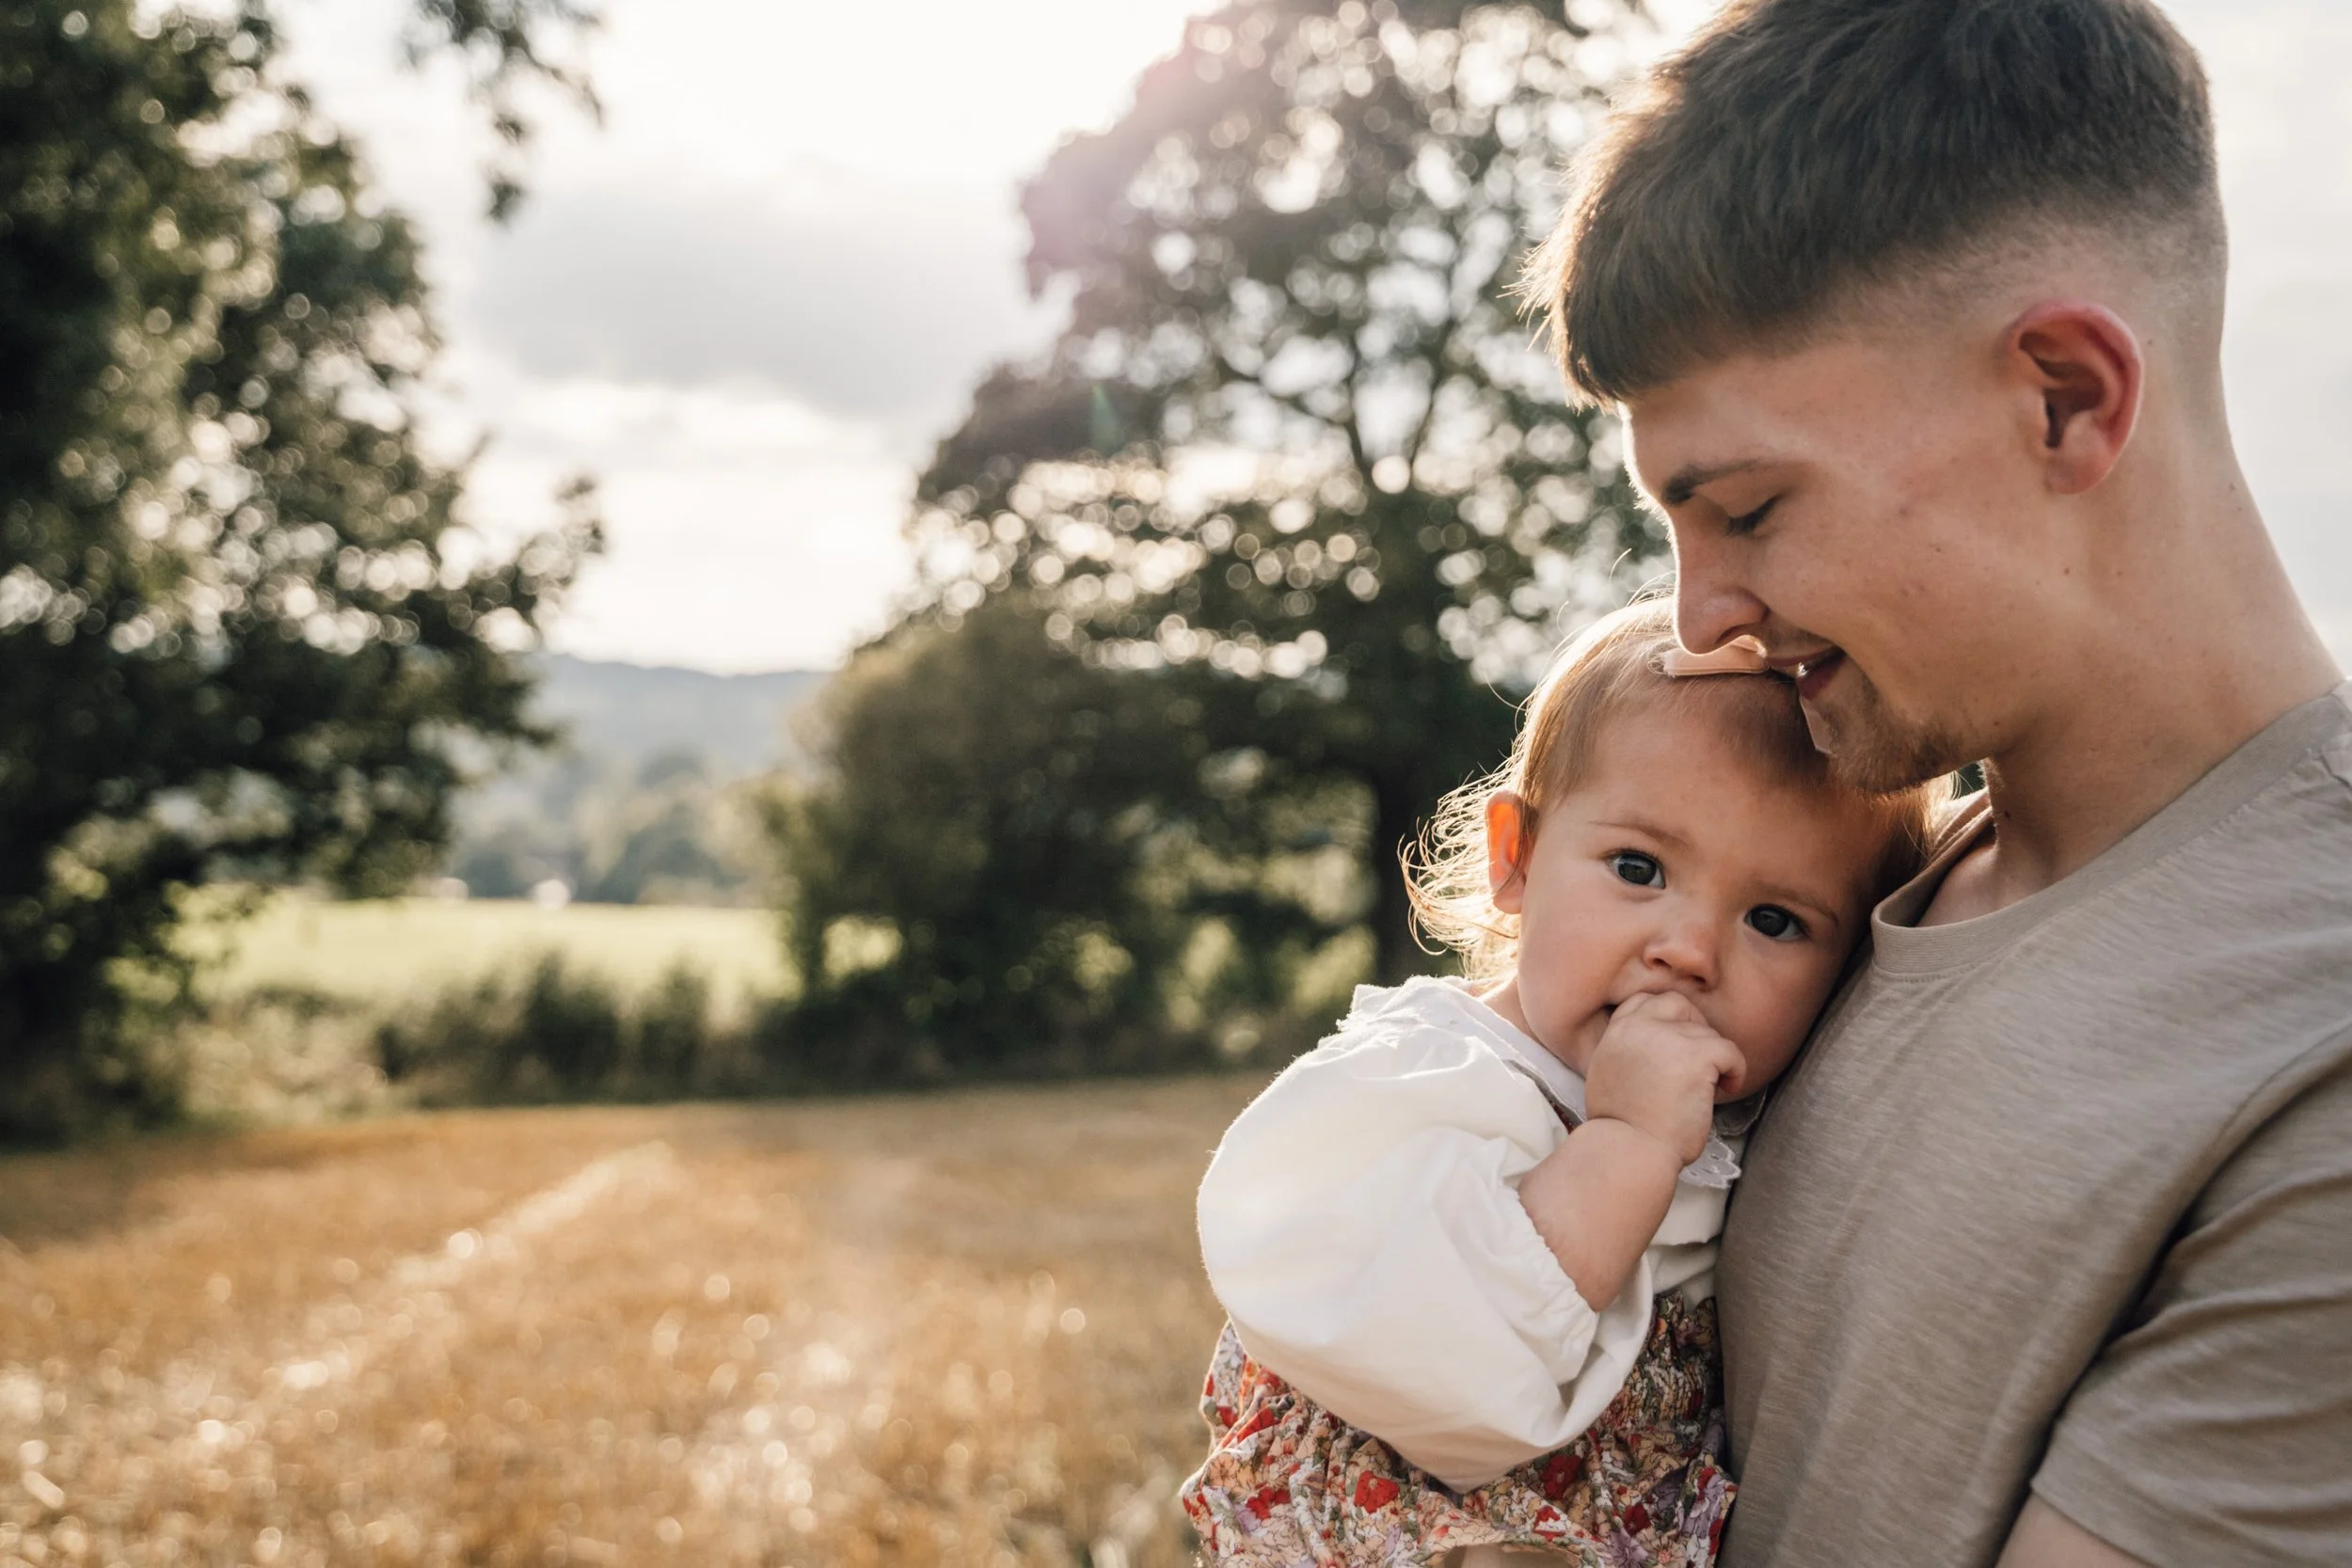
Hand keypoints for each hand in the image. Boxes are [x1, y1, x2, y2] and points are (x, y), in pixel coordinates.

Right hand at [1583, 991, 1745, 1166]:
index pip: (1643, 1001)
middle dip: (1694, 1027)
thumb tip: (1653, 1053)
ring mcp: (1668, 1038)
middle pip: (1677, 1004)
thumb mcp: (1608, 1075)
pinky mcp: (1696, 1056)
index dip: (1666, 1019)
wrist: (1630, 1150)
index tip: (1677, 1043)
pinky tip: (1727, 1089)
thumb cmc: (1621, 1129)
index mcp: (1616, 1033)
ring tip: (1710, 1088)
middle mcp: (1639, 1027)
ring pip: (1707, 1033)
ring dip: (1714, 1059)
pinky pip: (1729, 1050)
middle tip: (1701, 1060)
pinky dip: (1735, 1070)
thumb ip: (1627, 1052)